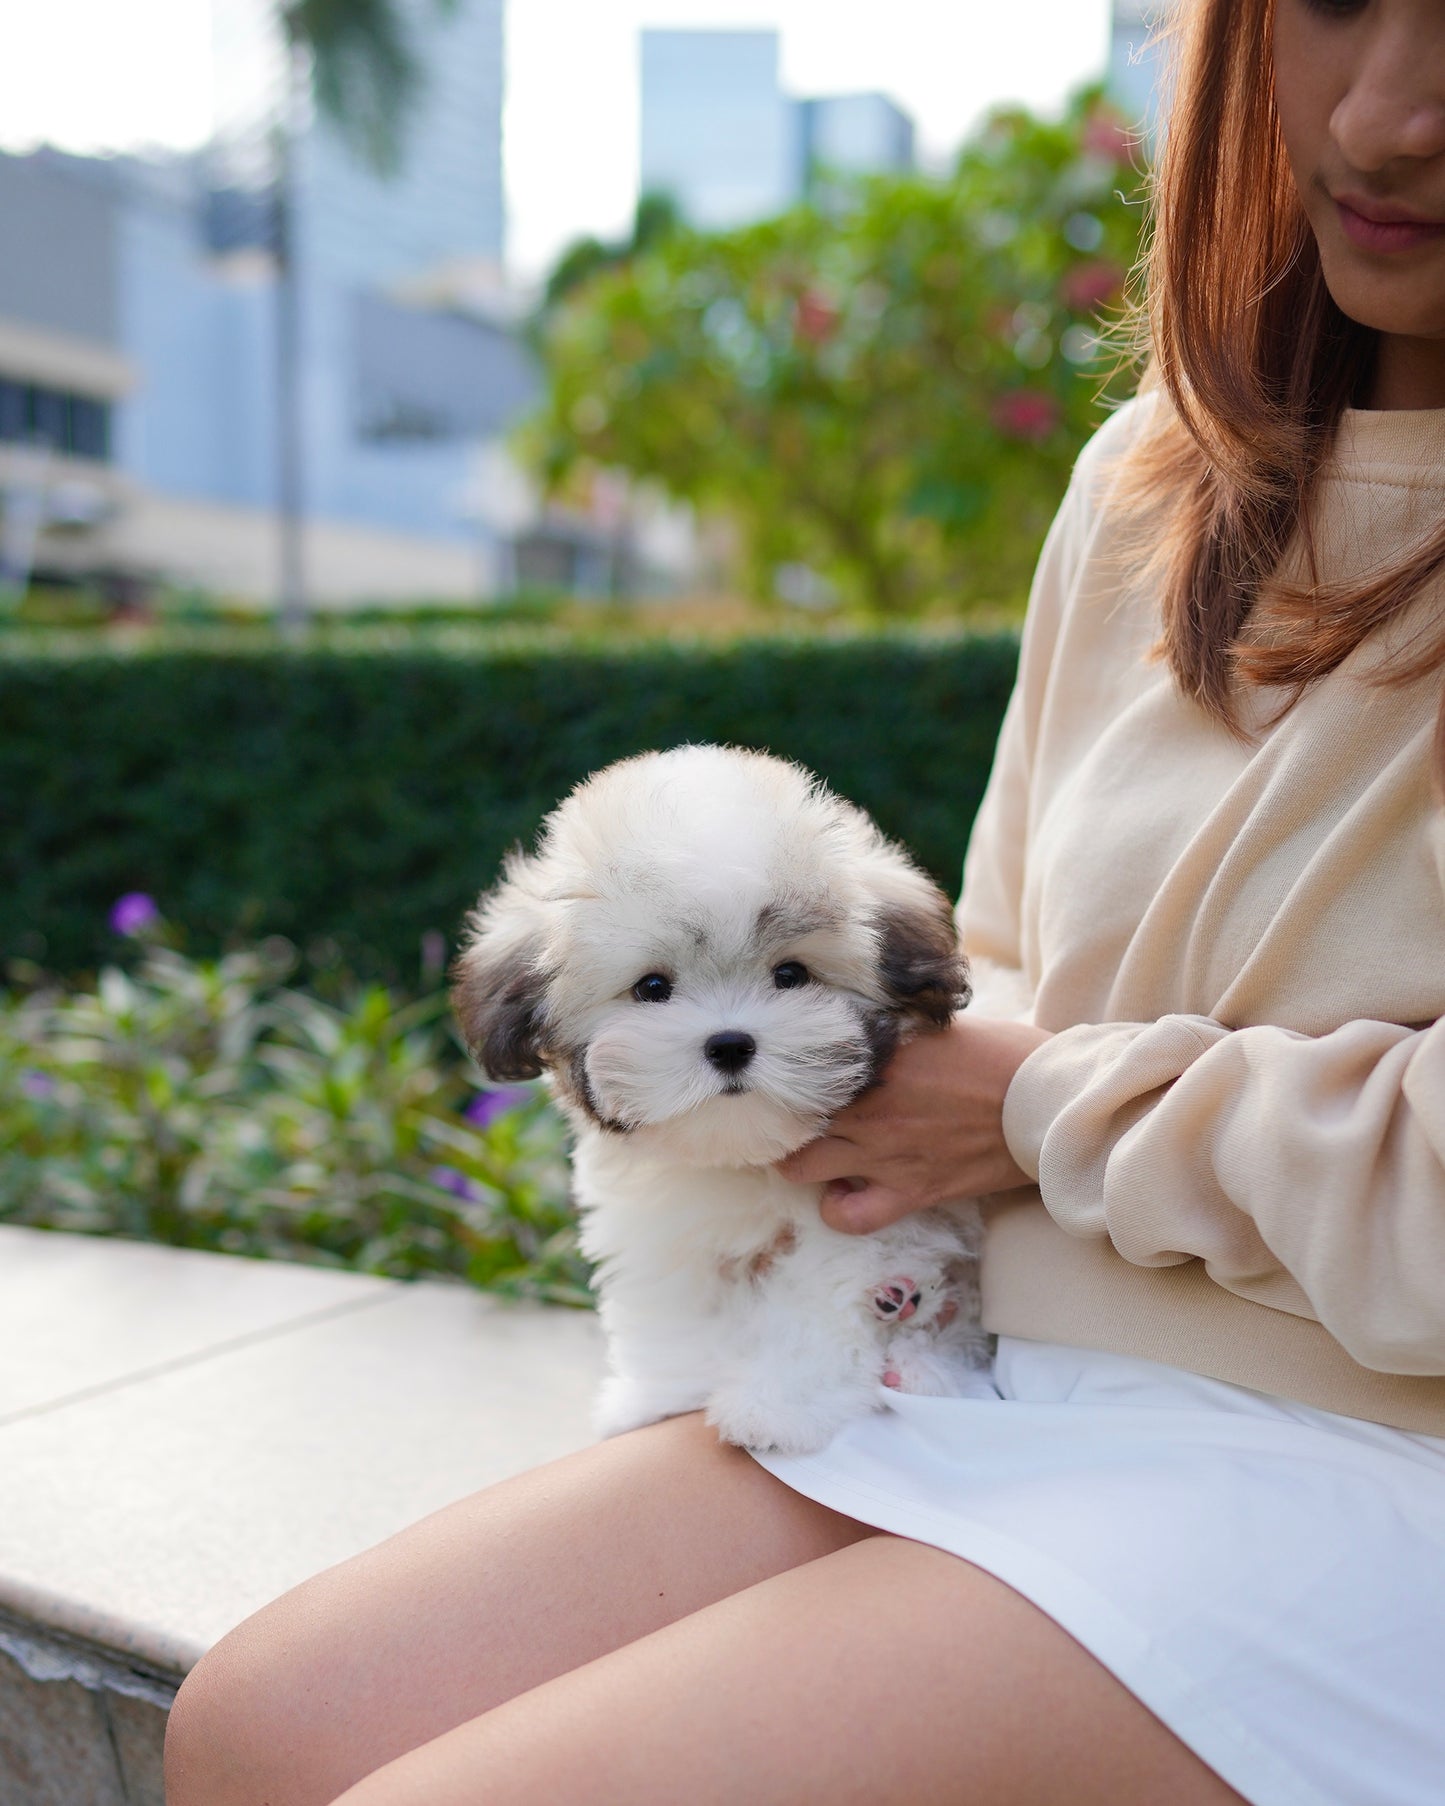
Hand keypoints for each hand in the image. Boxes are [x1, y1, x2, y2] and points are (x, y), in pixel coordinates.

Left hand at [776, 1015, 1050, 1233]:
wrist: (1050, 1103)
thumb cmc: (1004, 1054)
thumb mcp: (938, 1023)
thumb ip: (892, 1028)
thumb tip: (859, 1021)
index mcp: (877, 1055)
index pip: (802, 1063)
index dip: (787, 1068)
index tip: (786, 1069)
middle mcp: (870, 1104)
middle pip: (788, 1115)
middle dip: (783, 1113)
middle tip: (791, 1111)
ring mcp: (886, 1151)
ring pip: (800, 1165)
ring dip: (799, 1156)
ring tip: (812, 1148)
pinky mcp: (911, 1190)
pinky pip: (850, 1215)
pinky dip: (838, 1207)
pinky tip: (845, 1189)